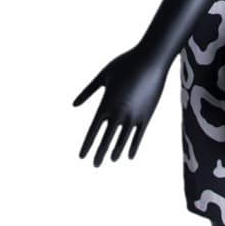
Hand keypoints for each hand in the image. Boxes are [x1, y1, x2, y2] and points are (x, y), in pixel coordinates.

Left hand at [72, 45, 169, 165]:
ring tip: (111, 160)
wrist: (150, 60)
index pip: (93, 131)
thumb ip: (88, 91)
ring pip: (122, 140)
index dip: (87, 145)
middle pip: (106, 139)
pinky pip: (138, 136)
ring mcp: (133, 116)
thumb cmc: (125, 64)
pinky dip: (133, 147)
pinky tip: (129, 155)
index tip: (81, 156)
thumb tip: (74, 104)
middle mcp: (118, 114)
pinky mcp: (146, 116)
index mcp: (105, 104)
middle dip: (100, 153)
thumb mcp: (103, 76)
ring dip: (116, 151)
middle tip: (94, 165)